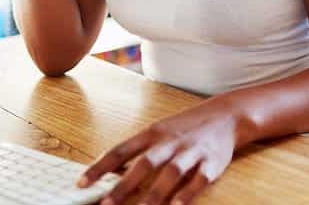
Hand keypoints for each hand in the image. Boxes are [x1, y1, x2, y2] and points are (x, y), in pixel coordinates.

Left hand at [77, 100, 240, 204]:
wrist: (227, 115)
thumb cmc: (186, 127)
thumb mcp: (160, 131)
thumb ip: (139, 151)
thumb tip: (110, 173)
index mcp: (153, 133)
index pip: (121, 150)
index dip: (100, 167)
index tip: (81, 184)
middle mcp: (171, 142)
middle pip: (145, 164)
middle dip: (125, 186)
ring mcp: (192, 152)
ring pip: (172, 173)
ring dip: (155, 194)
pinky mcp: (213, 163)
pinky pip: (199, 180)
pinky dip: (188, 193)